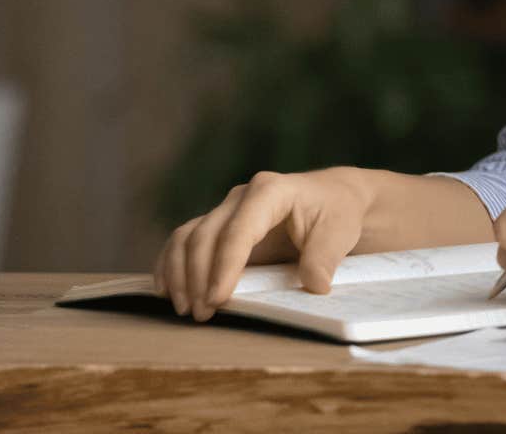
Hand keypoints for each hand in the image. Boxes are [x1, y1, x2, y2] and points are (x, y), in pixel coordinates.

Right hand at [152, 167, 372, 321]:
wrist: (333, 197)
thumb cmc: (337, 212)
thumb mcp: (339, 231)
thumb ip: (325, 257)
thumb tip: (314, 285)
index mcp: (270, 191)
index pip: (239, 231)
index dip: (224, 266)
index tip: (217, 299)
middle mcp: (241, 197)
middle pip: (205, 235)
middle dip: (198, 277)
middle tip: (201, 314)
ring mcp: (226, 209)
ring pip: (187, 237)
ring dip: (179, 274)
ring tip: (185, 309)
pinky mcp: (219, 225)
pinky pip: (183, 240)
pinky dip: (171, 264)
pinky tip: (166, 290)